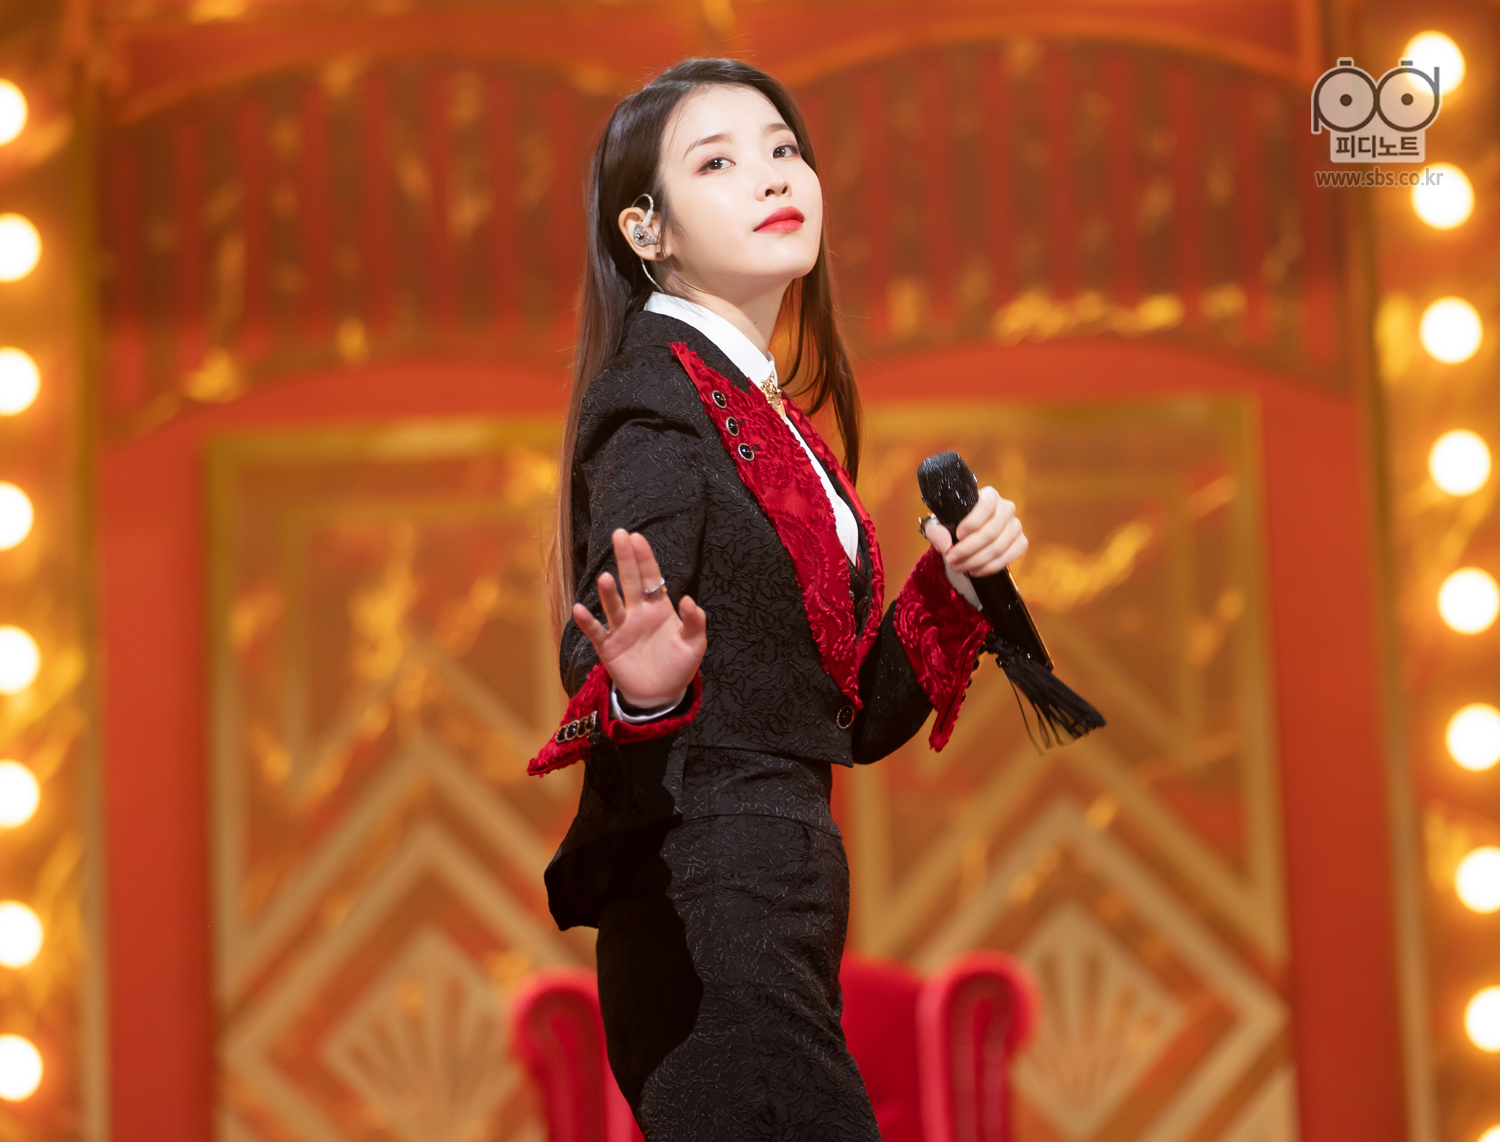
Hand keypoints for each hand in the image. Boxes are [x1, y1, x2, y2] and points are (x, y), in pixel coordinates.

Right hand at [572, 529, 706, 708]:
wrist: (660, 695)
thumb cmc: (678, 666)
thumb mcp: (694, 644)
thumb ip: (695, 621)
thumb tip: (689, 599)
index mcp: (659, 608)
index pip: (651, 577)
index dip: (645, 558)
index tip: (637, 538)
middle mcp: (637, 613)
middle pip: (631, 582)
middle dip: (625, 559)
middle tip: (619, 535)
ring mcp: (621, 629)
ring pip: (613, 605)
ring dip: (608, 593)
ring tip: (605, 578)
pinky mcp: (609, 647)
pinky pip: (596, 632)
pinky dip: (587, 622)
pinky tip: (579, 609)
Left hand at [922, 485, 1027, 577]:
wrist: (968, 534)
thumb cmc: (955, 524)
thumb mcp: (939, 524)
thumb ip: (936, 531)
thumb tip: (945, 546)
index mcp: (989, 495)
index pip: (986, 505)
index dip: (973, 522)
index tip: (958, 536)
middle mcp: (1006, 508)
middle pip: (991, 532)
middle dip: (969, 549)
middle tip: (952, 559)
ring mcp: (1016, 526)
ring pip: (999, 547)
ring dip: (977, 561)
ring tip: (960, 567)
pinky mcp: (1021, 542)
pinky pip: (1010, 557)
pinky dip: (991, 567)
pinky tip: (976, 570)